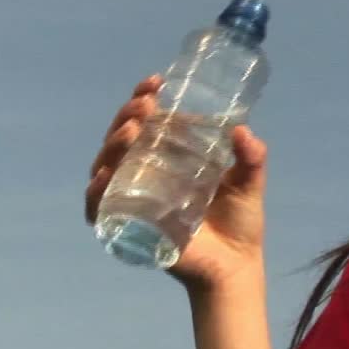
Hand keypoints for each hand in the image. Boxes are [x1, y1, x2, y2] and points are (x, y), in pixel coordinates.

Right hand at [85, 74, 269, 292]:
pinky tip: (103, 178)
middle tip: (142, 108)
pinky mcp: (129, 227)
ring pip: (107, 166)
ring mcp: (135, 199)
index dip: (143, 99)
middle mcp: (147, 174)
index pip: (148, 121)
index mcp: (171, 157)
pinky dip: (96, 193)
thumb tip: (243, 132)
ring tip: (129, 133)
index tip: (154, 83)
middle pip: (123, 139)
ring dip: (112, 146)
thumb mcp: (248, 182)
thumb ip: (252, 157)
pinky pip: (101, 208)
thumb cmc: (239, 221)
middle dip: (126, 117)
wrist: (235, 266)